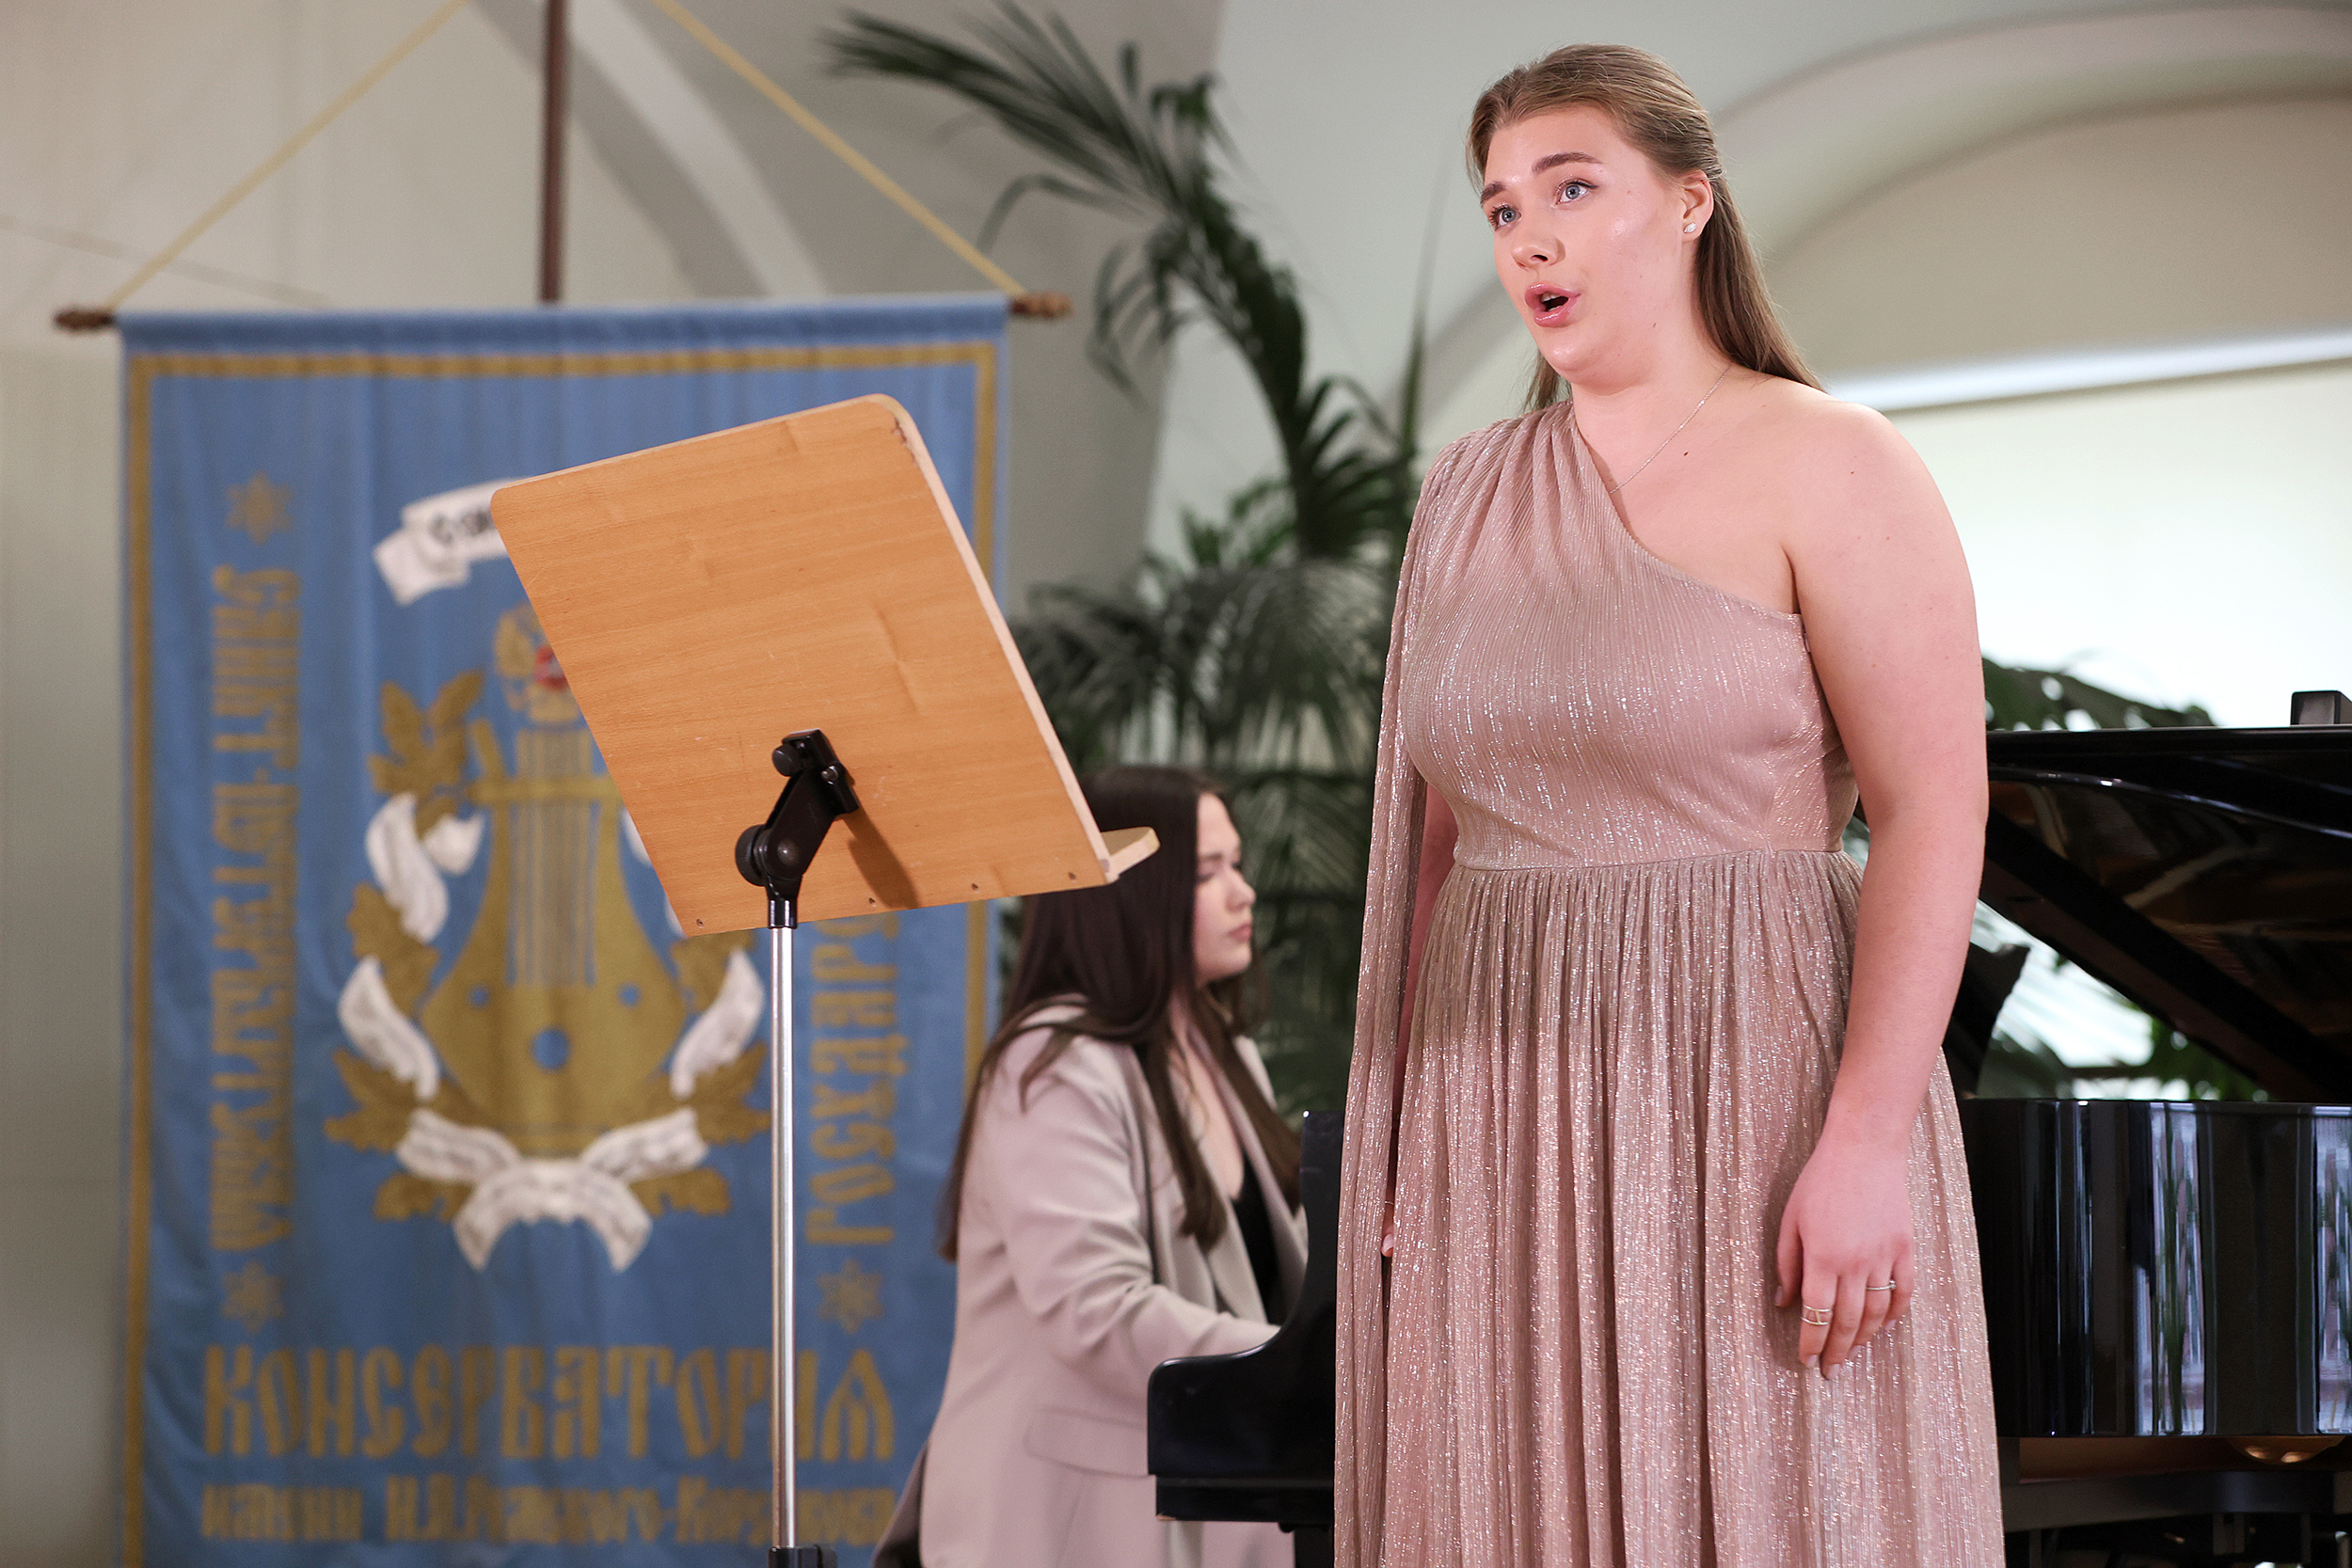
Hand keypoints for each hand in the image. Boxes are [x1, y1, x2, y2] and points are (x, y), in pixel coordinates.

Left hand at [1773, 1132, 1913, 1376]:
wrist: (1865, 1150)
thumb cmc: (1820, 1181)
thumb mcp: (1790, 1220)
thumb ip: (1787, 1264)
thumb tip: (1783, 1303)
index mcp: (1822, 1257)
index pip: (1815, 1315)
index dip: (1810, 1343)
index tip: (1806, 1362)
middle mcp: (1854, 1263)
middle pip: (1848, 1322)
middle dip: (1837, 1351)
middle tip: (1830, 1371)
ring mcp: (1884, 1257)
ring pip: (1877, 1313)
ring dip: (1865, 1339)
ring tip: (1852, 1354)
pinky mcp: (1905, 1248)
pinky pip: (1904, 1292)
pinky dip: (1895, 1314)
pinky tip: (1884, 1326)